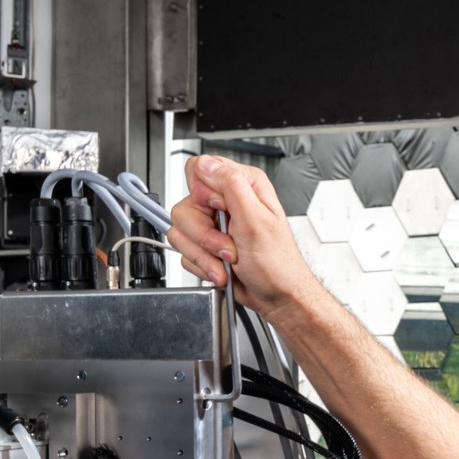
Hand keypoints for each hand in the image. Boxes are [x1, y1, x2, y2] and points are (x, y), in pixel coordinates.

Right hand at [169, 155, 328, 322]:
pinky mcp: (205, 246)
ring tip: (228, 261)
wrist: (276, 295)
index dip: (203, 194)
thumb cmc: (276, 262)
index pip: (199, 170)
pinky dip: (203, 266)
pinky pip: (185, 252)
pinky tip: (222, 269)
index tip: (219, 211)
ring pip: (181, 232)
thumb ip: (231, 184)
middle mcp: (226, 202)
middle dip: (204, 235)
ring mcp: (213, 225)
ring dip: (204, 254)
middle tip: (228, 246)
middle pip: (185, 207)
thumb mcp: (256, 219)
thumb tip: (206, 164)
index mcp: (242, 185)